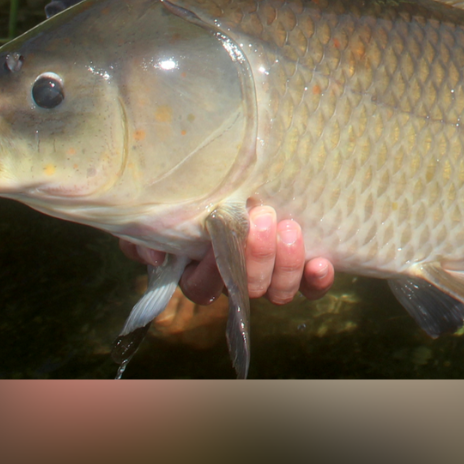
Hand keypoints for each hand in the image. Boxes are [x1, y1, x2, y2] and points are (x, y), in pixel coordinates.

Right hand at [119, 206, 334, 305]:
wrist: (246, 170)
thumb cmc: (198, 191)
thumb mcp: (162, 205)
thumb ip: (142, 232)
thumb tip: (156, 253)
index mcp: (202, 270)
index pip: (203, 286)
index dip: (211, 270)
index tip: (218, 238)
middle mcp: (239, 278)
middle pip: (248, 289)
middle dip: (257, 256)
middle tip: (262, 216)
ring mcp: (272, 276)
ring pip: (280, 292)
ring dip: (286, 264)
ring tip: (290, 228)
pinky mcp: (303, 269)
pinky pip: (312, 287)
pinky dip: (317, 278)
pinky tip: (321, 261)